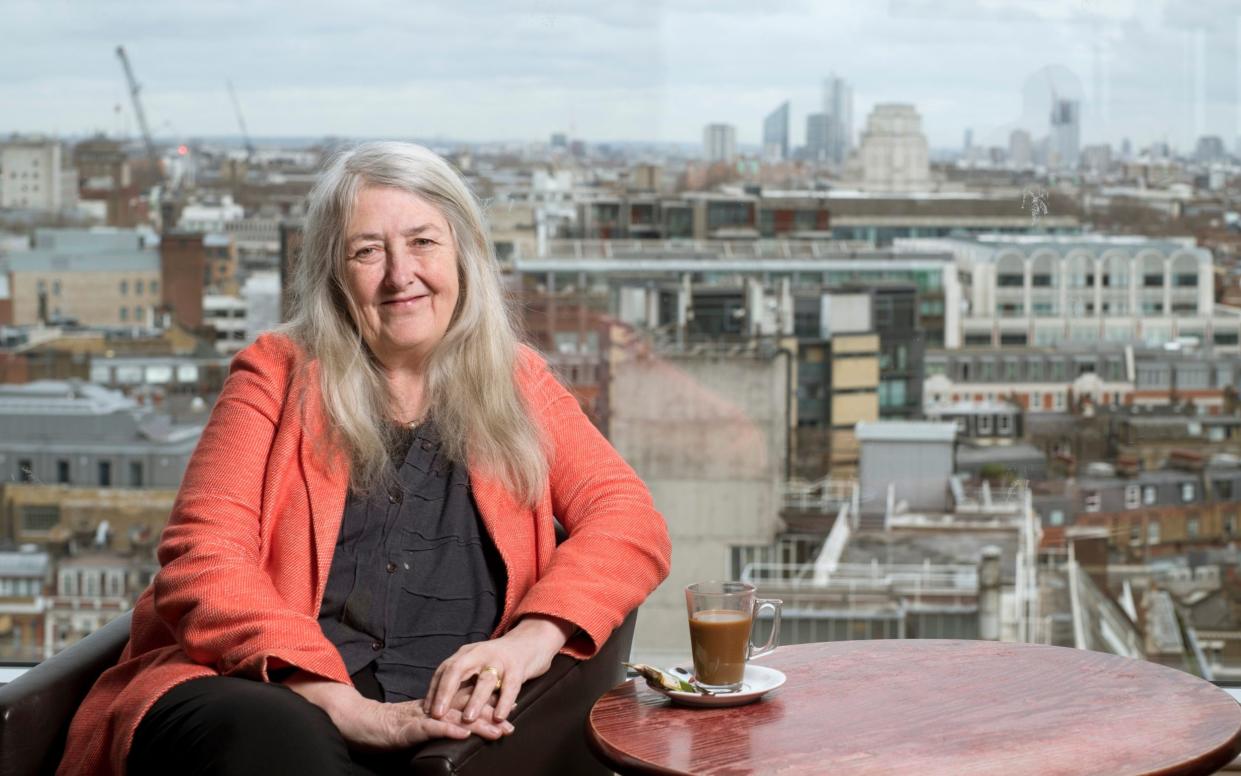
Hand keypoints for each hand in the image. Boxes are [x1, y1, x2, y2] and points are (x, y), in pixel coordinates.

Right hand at [284, 673, 513, 750]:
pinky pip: (429, 727)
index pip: (465, 703)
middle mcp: (430, 708)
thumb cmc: (386, 726)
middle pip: (465, 708)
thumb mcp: (417, 724)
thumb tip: (457, 728)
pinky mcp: (406, 727)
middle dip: (490, 715)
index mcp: (434, 706)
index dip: (488, 705)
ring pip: (453, 716)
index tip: (511, 709)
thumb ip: (435, 723)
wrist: (357, 721)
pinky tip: (462, 732)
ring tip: (497, 729)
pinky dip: (447, 728)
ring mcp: (419, 716)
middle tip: (513, 722)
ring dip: (477, 722)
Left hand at [424, 615, 575, 724]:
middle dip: (445, 693)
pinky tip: (499, 717)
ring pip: (484, 680)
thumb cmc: (500, 660)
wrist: (531, 641)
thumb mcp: (477, 663)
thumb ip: (463, 679)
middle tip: (437, 715)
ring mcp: (499, 659)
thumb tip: (440, 705)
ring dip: (475, 700)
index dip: (434, 690)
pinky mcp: (518, 667)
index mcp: (467, 653)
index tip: (426, 711)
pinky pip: (510, 686)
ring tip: (467, 719)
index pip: (444, 670)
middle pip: (457, 670)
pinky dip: (504, 702)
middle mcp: (480, 653)